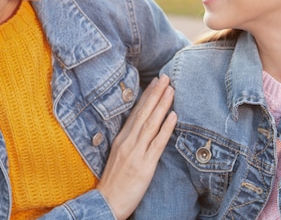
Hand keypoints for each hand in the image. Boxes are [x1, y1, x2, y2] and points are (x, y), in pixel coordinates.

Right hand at [97, 75, 176, 219]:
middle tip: (165, 77)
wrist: (106, 203)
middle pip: (143, 113)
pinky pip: (156, 144)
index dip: (146, 96)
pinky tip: (173, 116)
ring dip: (161, 105)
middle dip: (155, 94)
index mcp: (121, 139)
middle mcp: (127, 142)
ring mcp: (135, 153)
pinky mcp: (144, 166)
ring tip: (171, 90)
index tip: (155, 82)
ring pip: (150, 124)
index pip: (135, 113)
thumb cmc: (114, 181)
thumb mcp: (119, 155)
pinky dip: (165, 129)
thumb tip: (142, 127)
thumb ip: (130, 141)